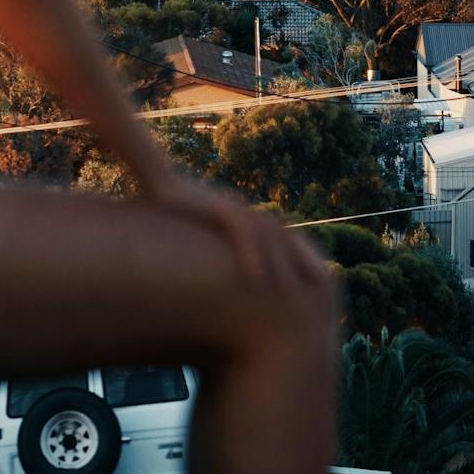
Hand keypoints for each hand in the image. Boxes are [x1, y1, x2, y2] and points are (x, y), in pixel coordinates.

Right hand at [145, 169, 328, 294]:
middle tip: (318, 290)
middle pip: (285, 236)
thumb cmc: (174, 211)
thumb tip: (220, 272)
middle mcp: (245, 211)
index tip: (314, 282)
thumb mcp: (199, 234)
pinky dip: (252, 256)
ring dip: (281, 264)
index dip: (301, 256)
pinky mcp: (218, 208)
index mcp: (245, 216)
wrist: (156, 181)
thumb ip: (215, 249)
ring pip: (268, 236)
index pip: (283, 237)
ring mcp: (233, 208)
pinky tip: (257, 279)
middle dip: (302, 261)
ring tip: (290, 292)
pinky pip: (242, 233)